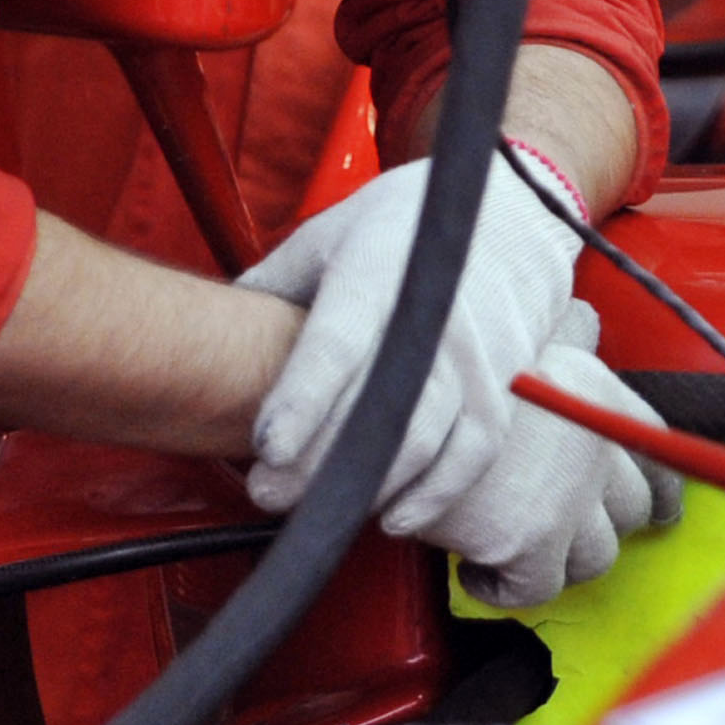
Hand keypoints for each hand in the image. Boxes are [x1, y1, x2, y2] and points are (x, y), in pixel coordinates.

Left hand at [240, 150, 583, 526]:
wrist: (515, 210)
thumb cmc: (409, 222)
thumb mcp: (332, 231)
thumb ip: (274, 282)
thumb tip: (209, 328)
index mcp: (380, 273)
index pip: (339, 346)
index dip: (304, 400)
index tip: (267, 447)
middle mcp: (434, 316)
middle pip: (377, 408)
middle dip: (318, 463)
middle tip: (267, 493)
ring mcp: (476, 354)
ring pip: (424, 439)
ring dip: (369, 486)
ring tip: (319, 510)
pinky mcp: (503, 382)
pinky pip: (474, 451)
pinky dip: (436, 492)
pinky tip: (395, 514)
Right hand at [425, 301, 682, 607]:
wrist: (399, 398)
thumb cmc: (448, 363)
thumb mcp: (523, 332)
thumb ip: (565, 334)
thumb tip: (587, 320)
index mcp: (599, 394)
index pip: (658, 448)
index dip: (660, 486)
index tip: (659, 507)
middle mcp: (598, 446)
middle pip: (633, 508)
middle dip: (607, 525)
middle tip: (572, 534)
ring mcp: (568, 498)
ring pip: (597, 556)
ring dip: (561, 559)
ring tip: (518, 548)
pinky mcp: (527, 542)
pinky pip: (540, 588)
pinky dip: (507, 588)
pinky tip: (476, 570)